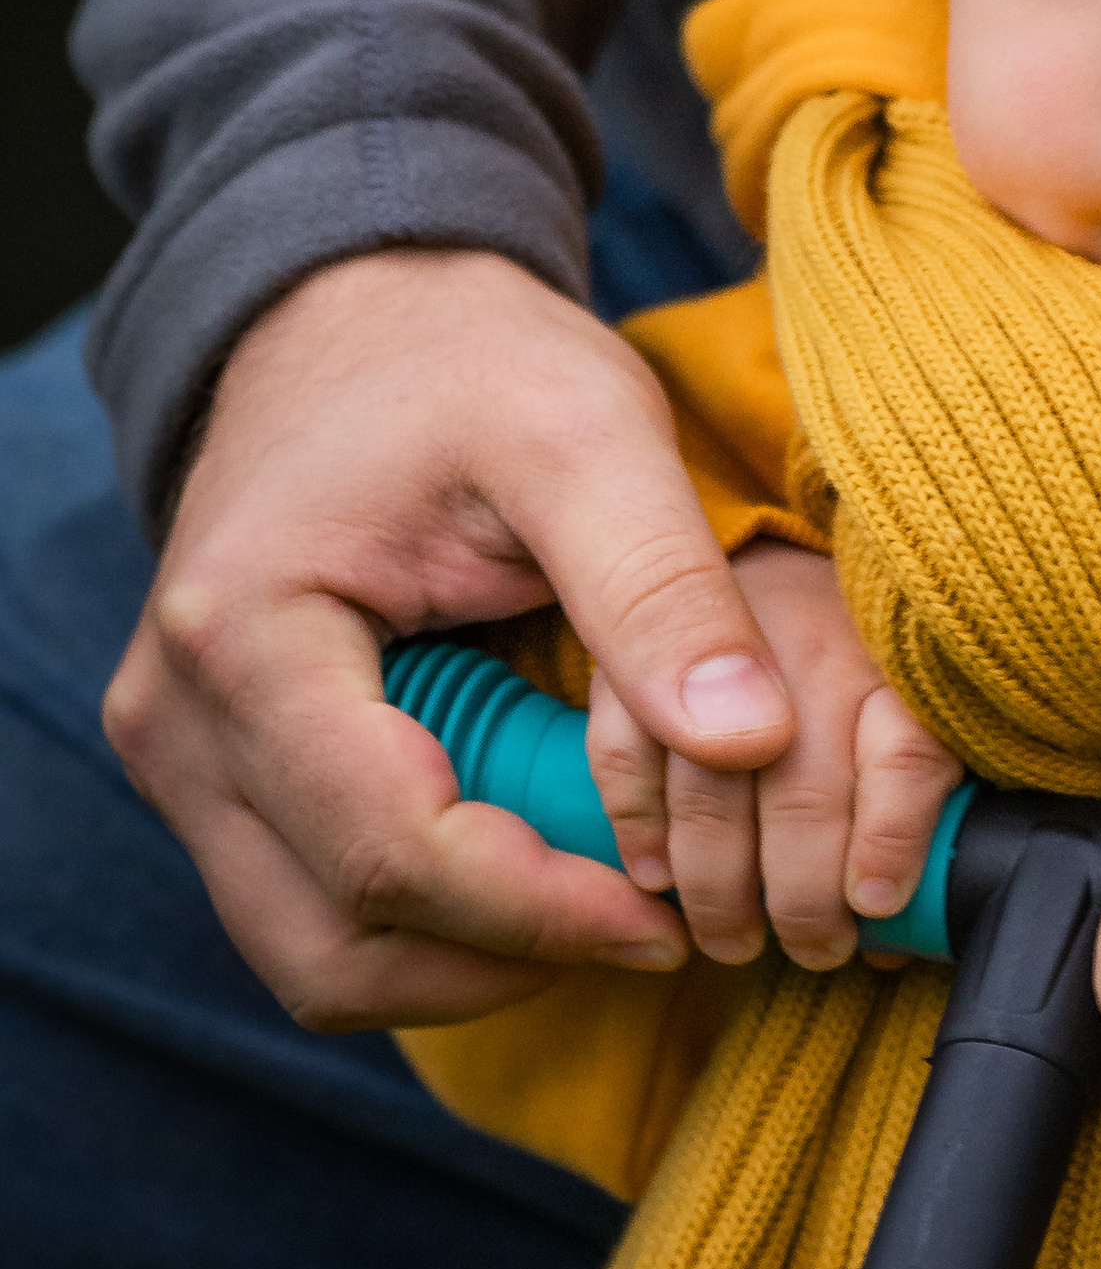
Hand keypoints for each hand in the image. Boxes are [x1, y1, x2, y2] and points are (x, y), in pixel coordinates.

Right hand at [107, 249, 803, 1032]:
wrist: (361, 310)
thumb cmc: (472, 359)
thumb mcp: (589, 432)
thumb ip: (660, 586)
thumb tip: (754, 743)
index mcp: (245, 637)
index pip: (390, 853)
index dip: (542, 912)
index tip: (671, 917)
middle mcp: (177, 722)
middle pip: (334, 942)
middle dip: (507, 957)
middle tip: (652, 924)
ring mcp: (182, 756)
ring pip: (315, 953)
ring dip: (467, 959)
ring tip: (605, 898)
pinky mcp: (218, 770)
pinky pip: (312, 904)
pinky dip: (430, 921)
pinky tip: (540, 861)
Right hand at [586, 541, 961, 972]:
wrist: (670, 472)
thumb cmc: (826, 597)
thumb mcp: (908, 655)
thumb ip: (907, 758)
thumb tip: (907, 889)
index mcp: (887, 619)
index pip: (907, 740)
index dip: (896, 836)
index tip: (878, 903)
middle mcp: (802, 604)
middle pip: (804, 779)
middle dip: (803, 892)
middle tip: (812, 949)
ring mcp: (703, 609)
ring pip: (713, 778)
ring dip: (721, 883)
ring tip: (735, 938)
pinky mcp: (613, 618)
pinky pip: (623, 743)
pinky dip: (638, 821)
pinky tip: (656, 876)